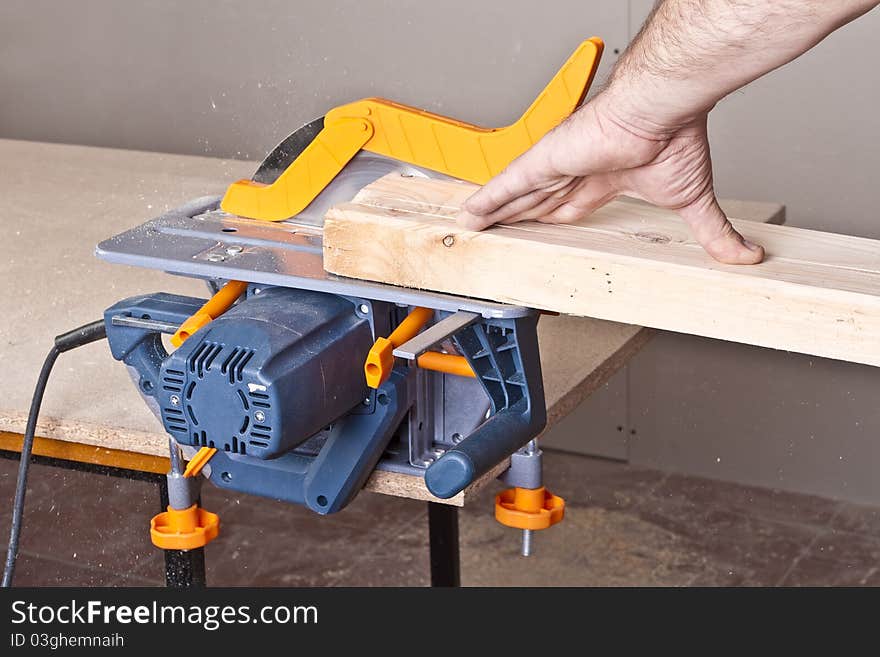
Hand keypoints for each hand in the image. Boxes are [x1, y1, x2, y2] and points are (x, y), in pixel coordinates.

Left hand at [456, 93, 763, 264]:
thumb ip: (712, 232)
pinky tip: (471, 213)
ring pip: (518, 193)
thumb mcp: (690, 200)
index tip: (543, 227)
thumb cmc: (674, 138)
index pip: (574, 202)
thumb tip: (746, 256)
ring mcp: (559, 164)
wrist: (662, 110)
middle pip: (540, 199)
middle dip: (519, 215)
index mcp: (609, 175)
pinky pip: (508, 184)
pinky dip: (489, 200)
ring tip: (474, 225)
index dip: (555, 216)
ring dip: (497, 210)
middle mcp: (579, 168)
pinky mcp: (545, 159)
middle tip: (499, 229)